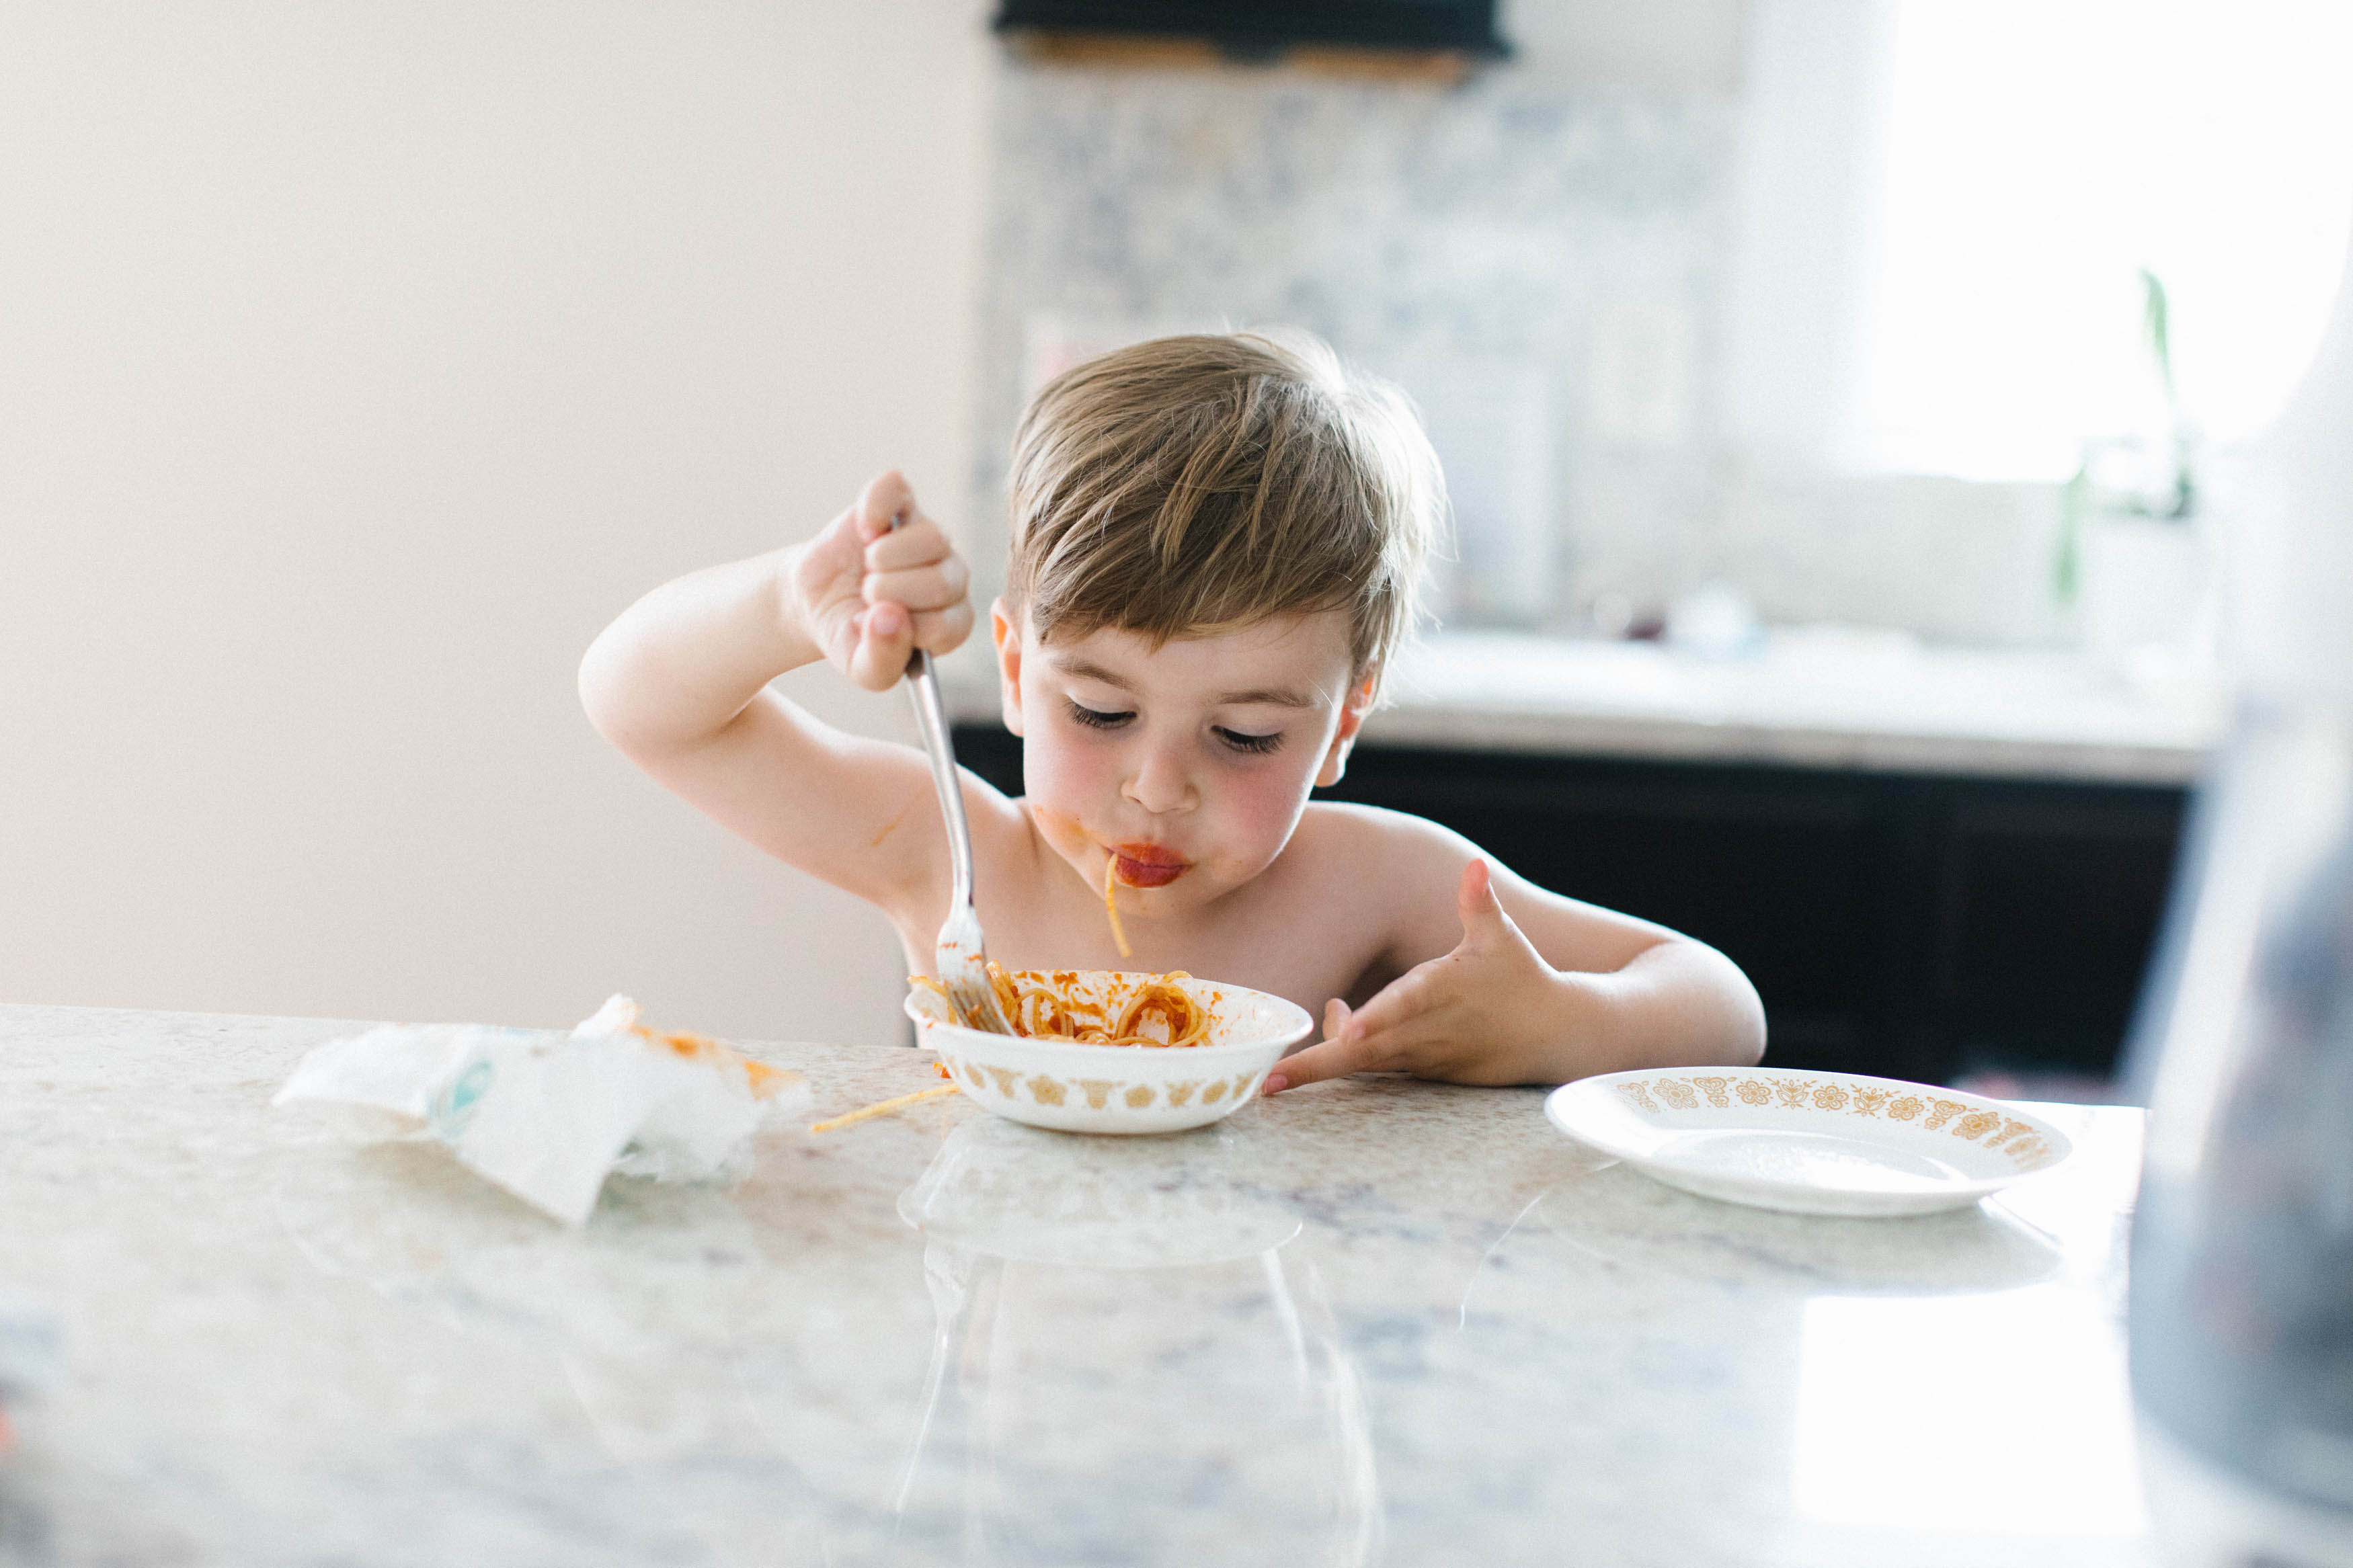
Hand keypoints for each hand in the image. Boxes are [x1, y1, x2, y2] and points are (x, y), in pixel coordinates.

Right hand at [789, 470, 973, 690]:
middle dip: (890, 592)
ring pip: (932, 538)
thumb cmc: (849, 634)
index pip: (946, 626)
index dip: (901, 627)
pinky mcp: (902, 502)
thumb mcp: (860, 667)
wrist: (817, 600)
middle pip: (942, 582)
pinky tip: (864, 531)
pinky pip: (897, 490)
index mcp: (953, 623)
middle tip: (868, 595)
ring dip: (884, 558)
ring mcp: (930, 536)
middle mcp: (953, 578)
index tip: (875, 626)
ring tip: (868, 568)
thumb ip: (880, 661)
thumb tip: (890, 617)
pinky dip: (874, 509)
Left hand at [1264, 860, 1576, 1091]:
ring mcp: (1426, 1056)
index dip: (1376, 1018)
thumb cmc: (1522, 976)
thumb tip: (1474, 866)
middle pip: (1367, 1049)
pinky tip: (1337, 1030)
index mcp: (1445, 990)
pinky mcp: (1426, 1072)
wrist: (1556, 1034)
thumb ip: (1478, 902)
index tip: (1348, 1031)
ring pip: (1367, 1061)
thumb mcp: (1501, 936)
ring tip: (1283, 1055)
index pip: (1405, 1004)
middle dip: (1317, 1065)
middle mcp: (1429, 1028)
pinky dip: (1352, 1055)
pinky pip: (1380, 1068)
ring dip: (1325, 1057)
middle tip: (1270, 1079)